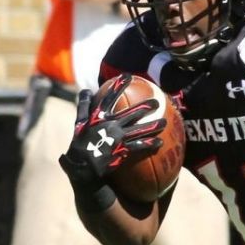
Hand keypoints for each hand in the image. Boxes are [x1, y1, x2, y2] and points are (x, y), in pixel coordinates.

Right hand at [59, 75, 165, 192]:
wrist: (82, 167)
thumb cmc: (79, 145)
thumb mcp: (79, 123)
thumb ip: (84, 106)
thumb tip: (86, 90)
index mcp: (99, 117)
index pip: (109, 98)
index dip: (118, 86)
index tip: (128, 76)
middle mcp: (110, 125)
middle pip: (131, 113)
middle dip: (145, 106)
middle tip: (157, 102)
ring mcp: (117, 138)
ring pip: (139, 129)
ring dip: (153, 126)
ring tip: (165, 122)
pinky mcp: (122, 150)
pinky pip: (139, 146)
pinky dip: (150, 144)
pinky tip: (160, 142)